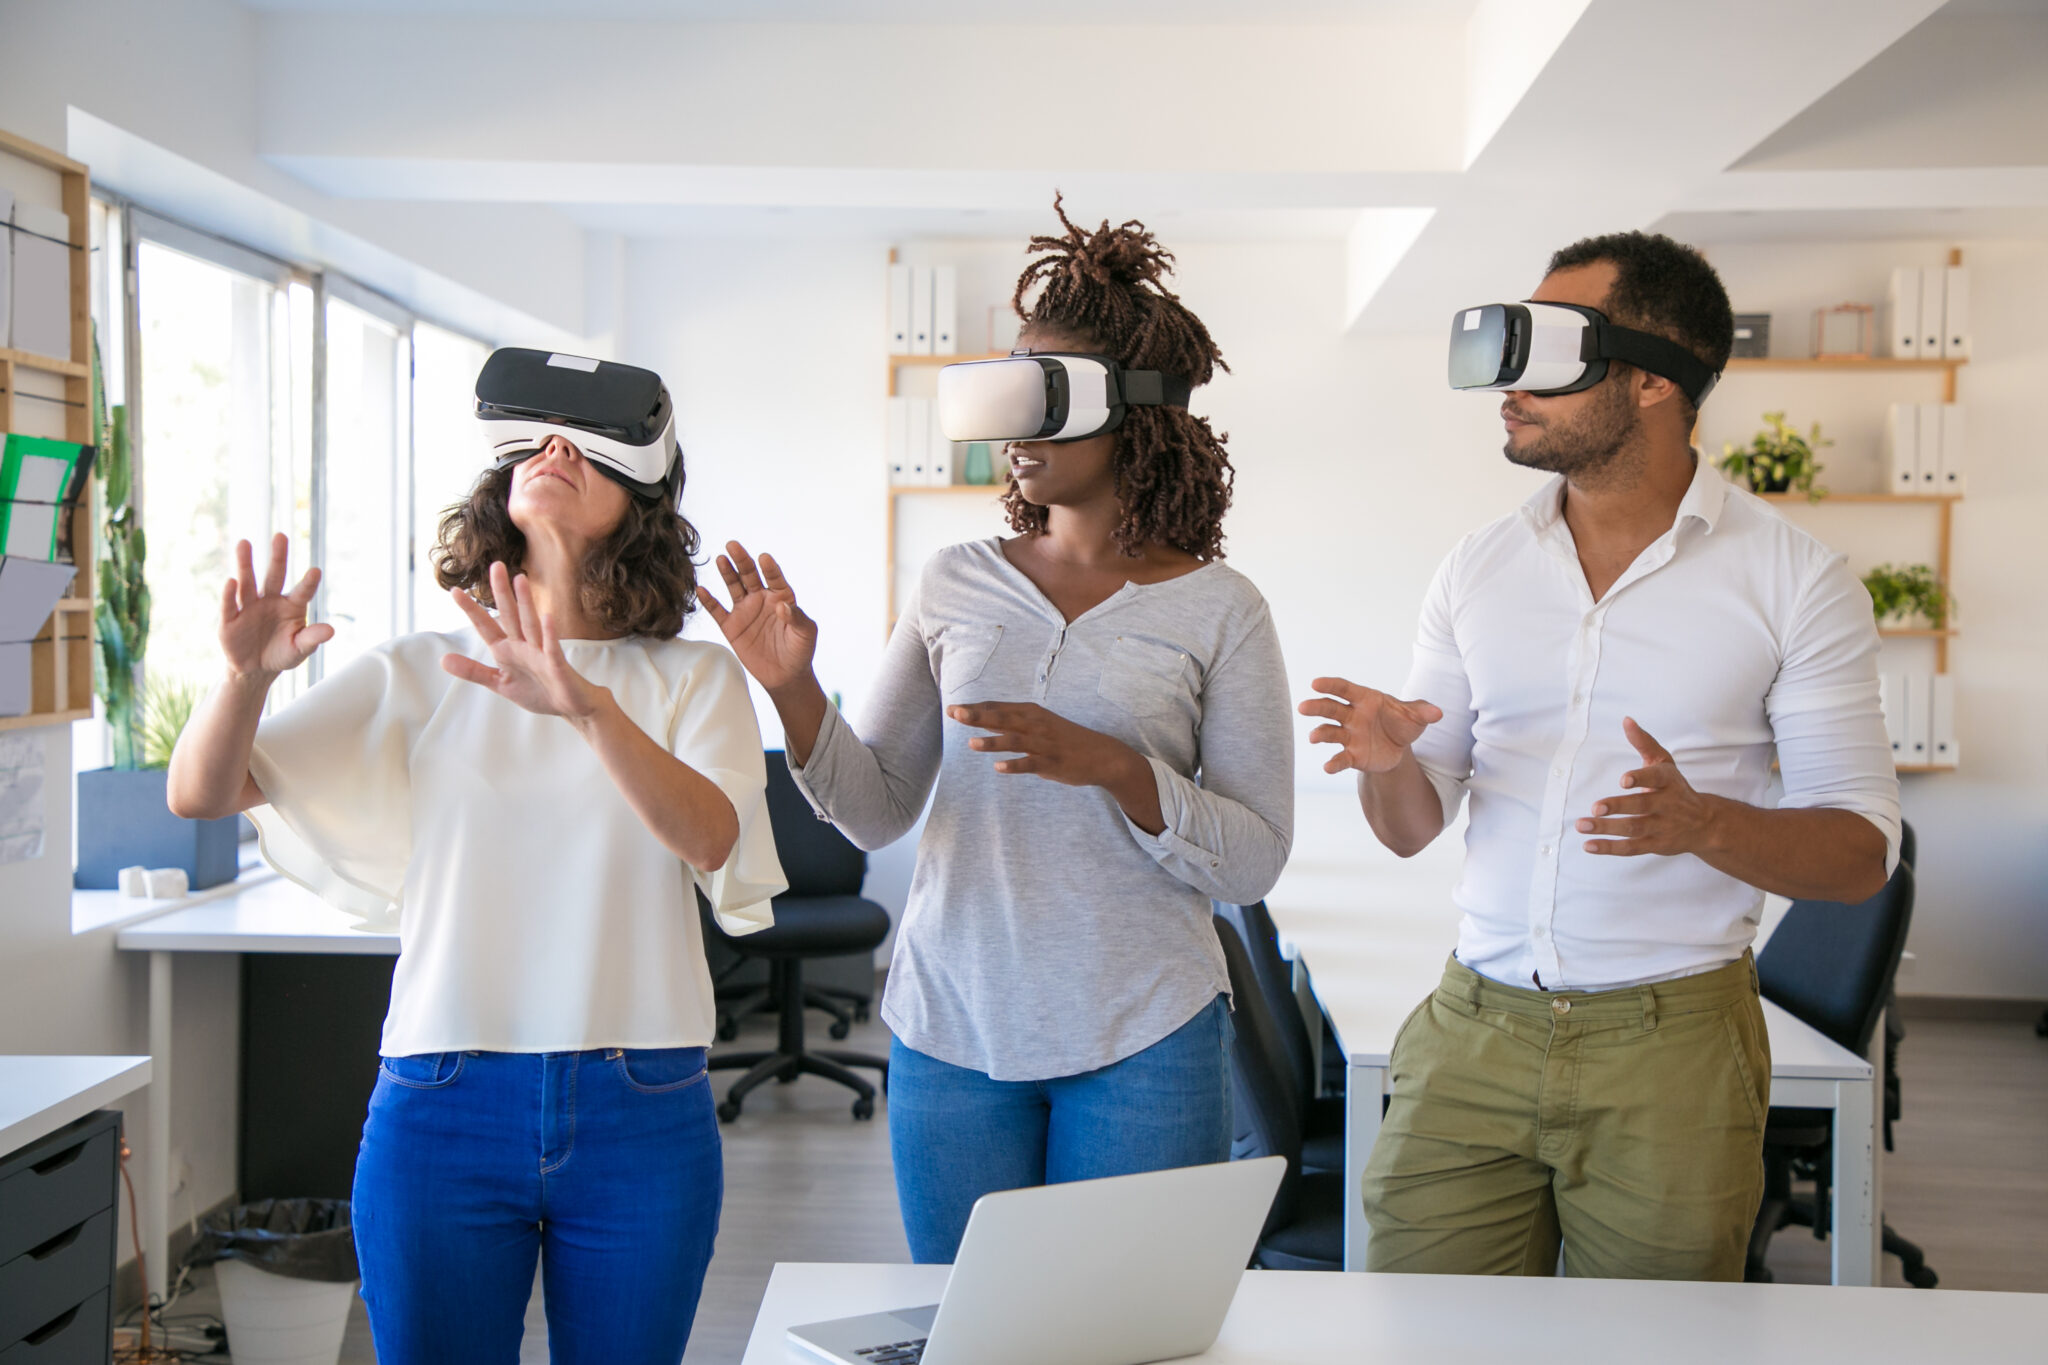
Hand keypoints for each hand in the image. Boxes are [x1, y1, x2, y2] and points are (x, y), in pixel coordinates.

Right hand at [218, 534, 331, 678]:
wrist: (256, 669)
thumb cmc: (282, 653)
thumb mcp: (299, 649)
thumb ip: (312, 638)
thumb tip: (331, 630)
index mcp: (292, 605)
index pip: (302, 591)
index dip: (308, 582)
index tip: (316, 571)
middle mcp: (270, 600)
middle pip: (274, 575)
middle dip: (277, 557)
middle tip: (280, 536)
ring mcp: (249, 607)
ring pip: (247, 582)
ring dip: (245, 564)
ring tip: (244, 543)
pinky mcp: (230, 620)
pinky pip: (229, 605)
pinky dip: (229, 594)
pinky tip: (230, 580)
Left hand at [442, 563, 604, 722]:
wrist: (571, 707)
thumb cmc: (539, 692)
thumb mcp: (500, 683)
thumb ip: (473, 671)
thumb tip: (443, 660)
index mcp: (507, 650)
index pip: (486, 626)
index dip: (472, 610)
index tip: (455, 591)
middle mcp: (524, 646)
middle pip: (510, 616)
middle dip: (502, 592)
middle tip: (495, 566)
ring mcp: (541, 654)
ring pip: (531, 625)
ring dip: (526, 603)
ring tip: (520, 579)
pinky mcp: (557, 666)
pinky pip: (552, 648)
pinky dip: (549, 633)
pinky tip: (546, 617)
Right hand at [696, 541, 817, 693]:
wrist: (785, 676)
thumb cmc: (800, 651)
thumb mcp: (806, 634)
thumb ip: (796, 618)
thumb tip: (783, 605)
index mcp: (781, 597)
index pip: (775, 578)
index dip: (770, 568)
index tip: (764, 558)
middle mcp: (761, 599)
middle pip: (750, 575)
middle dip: (742, 560)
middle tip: (733, 545)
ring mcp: (745, 611)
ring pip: (734, 587)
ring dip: (727, 573)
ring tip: (721, 559)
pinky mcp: (731, 626)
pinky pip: (717, 610)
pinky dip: (709, 600)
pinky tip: (701, 589)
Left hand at [947, 701, 1142, 789]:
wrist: (1101, 754)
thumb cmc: (1064, 738)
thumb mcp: (1039, 724)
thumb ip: (1012, 723)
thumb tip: (982, 720)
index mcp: (1031, 713)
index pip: (998, 707)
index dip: (975, 707)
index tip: (953, 707)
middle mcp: (1036, 725)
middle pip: (1002, 719)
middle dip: (978, 716)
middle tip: (955, 713)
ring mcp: (1044, 744)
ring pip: (1015, 741)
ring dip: (993, 742)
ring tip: (971, 743)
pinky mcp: (1051, 763)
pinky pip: (1030, 764)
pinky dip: (1015, 766)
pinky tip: (999, 768)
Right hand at [1297, 677, 1441, 775]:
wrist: (1399, 747)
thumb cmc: (1401, 723)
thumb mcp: (1414, 716)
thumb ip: (1422, 711)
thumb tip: (1438, 713)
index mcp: (1364, 700)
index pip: (1344, 689)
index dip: (1330, 685)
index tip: (1315, 683)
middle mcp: (1352, 716)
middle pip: (1330, 709)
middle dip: (1317, 707)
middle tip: (1304, 707)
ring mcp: (1349, 736)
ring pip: (1330, 732)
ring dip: (1320, 733)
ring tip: (1314, 737)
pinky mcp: (1351, 755)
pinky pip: (1340, 758)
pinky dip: (1334, 762)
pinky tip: (1328, 767)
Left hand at [1576, 717, 1720, 856]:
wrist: (1705, 824)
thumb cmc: (1676, 788)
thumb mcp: (1664, 763)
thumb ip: (1644, 743)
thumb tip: (1626, 720)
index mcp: (1669, 781)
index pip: (1657, 778)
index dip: (1641, 778)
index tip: (1623, 780)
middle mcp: (1668, 805)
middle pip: (1643, 806)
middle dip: (1619, 807)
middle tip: (1595, 808)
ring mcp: (1662, 827)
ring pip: (1635, 828)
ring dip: (1607, 828)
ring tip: (1582, 824)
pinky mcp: (1656, 845)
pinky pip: (1632, 848)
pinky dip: (1610, 848)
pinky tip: (1589, 845)